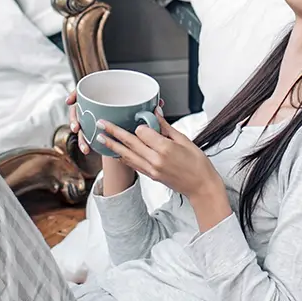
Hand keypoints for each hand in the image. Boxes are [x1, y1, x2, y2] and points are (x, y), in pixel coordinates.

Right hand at [65, 90, 163, 155]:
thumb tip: (158, 105)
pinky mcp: (91, 131)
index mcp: (102, 96)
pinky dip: (84, 142)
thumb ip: (145, 105)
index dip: (75, 94)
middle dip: (74, 118)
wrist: (126, 124)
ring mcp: (90, 119)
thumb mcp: (138, 107)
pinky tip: (87, 149)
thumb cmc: (132, 111)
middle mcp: (93, 107)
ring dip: (80, 134)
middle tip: (76, 126)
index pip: (85, 91)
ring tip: (84, 142)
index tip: (70, 101)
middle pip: (79, 110)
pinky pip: (85, 137)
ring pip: (80, 125)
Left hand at [96, 110, 222, 201]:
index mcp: (165, 148)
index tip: (140, 120)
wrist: (201, 186)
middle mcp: (155, 160)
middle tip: (101, 124)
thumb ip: (166, 127)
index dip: (140, 125)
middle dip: (113, 132)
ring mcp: (151, 169)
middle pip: (130, 143)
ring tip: (100, 138)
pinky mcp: (150, 176)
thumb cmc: (198, 164)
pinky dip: (122, 158)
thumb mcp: (185, 141)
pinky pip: (132, 164)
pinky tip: (115, 153)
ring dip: (112, 146)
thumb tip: (155, 113)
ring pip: (127, 155)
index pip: (143, 132)